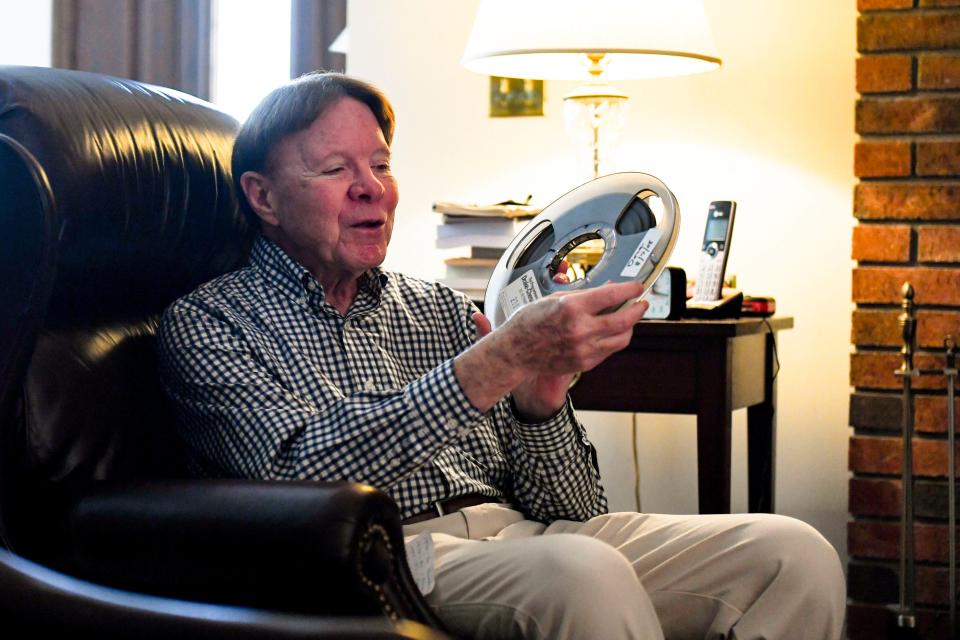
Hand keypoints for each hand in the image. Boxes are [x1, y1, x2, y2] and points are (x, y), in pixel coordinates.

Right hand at [455, 277, 647, 418]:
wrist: (515, 352)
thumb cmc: (529, 322)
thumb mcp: (554, 299)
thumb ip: (584, 294)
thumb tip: (609, 289)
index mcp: (572, 308)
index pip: (612, 295)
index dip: (630, 289)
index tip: (637, 286)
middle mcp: (580, 329)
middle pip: (624, 319)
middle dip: (638, 309)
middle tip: (641, 303)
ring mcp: (584, 349)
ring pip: (622, 338)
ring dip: (630, 326)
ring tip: (628, 318)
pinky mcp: (584, 363)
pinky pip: (609, 350)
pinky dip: (614, 339)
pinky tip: (611, 332)